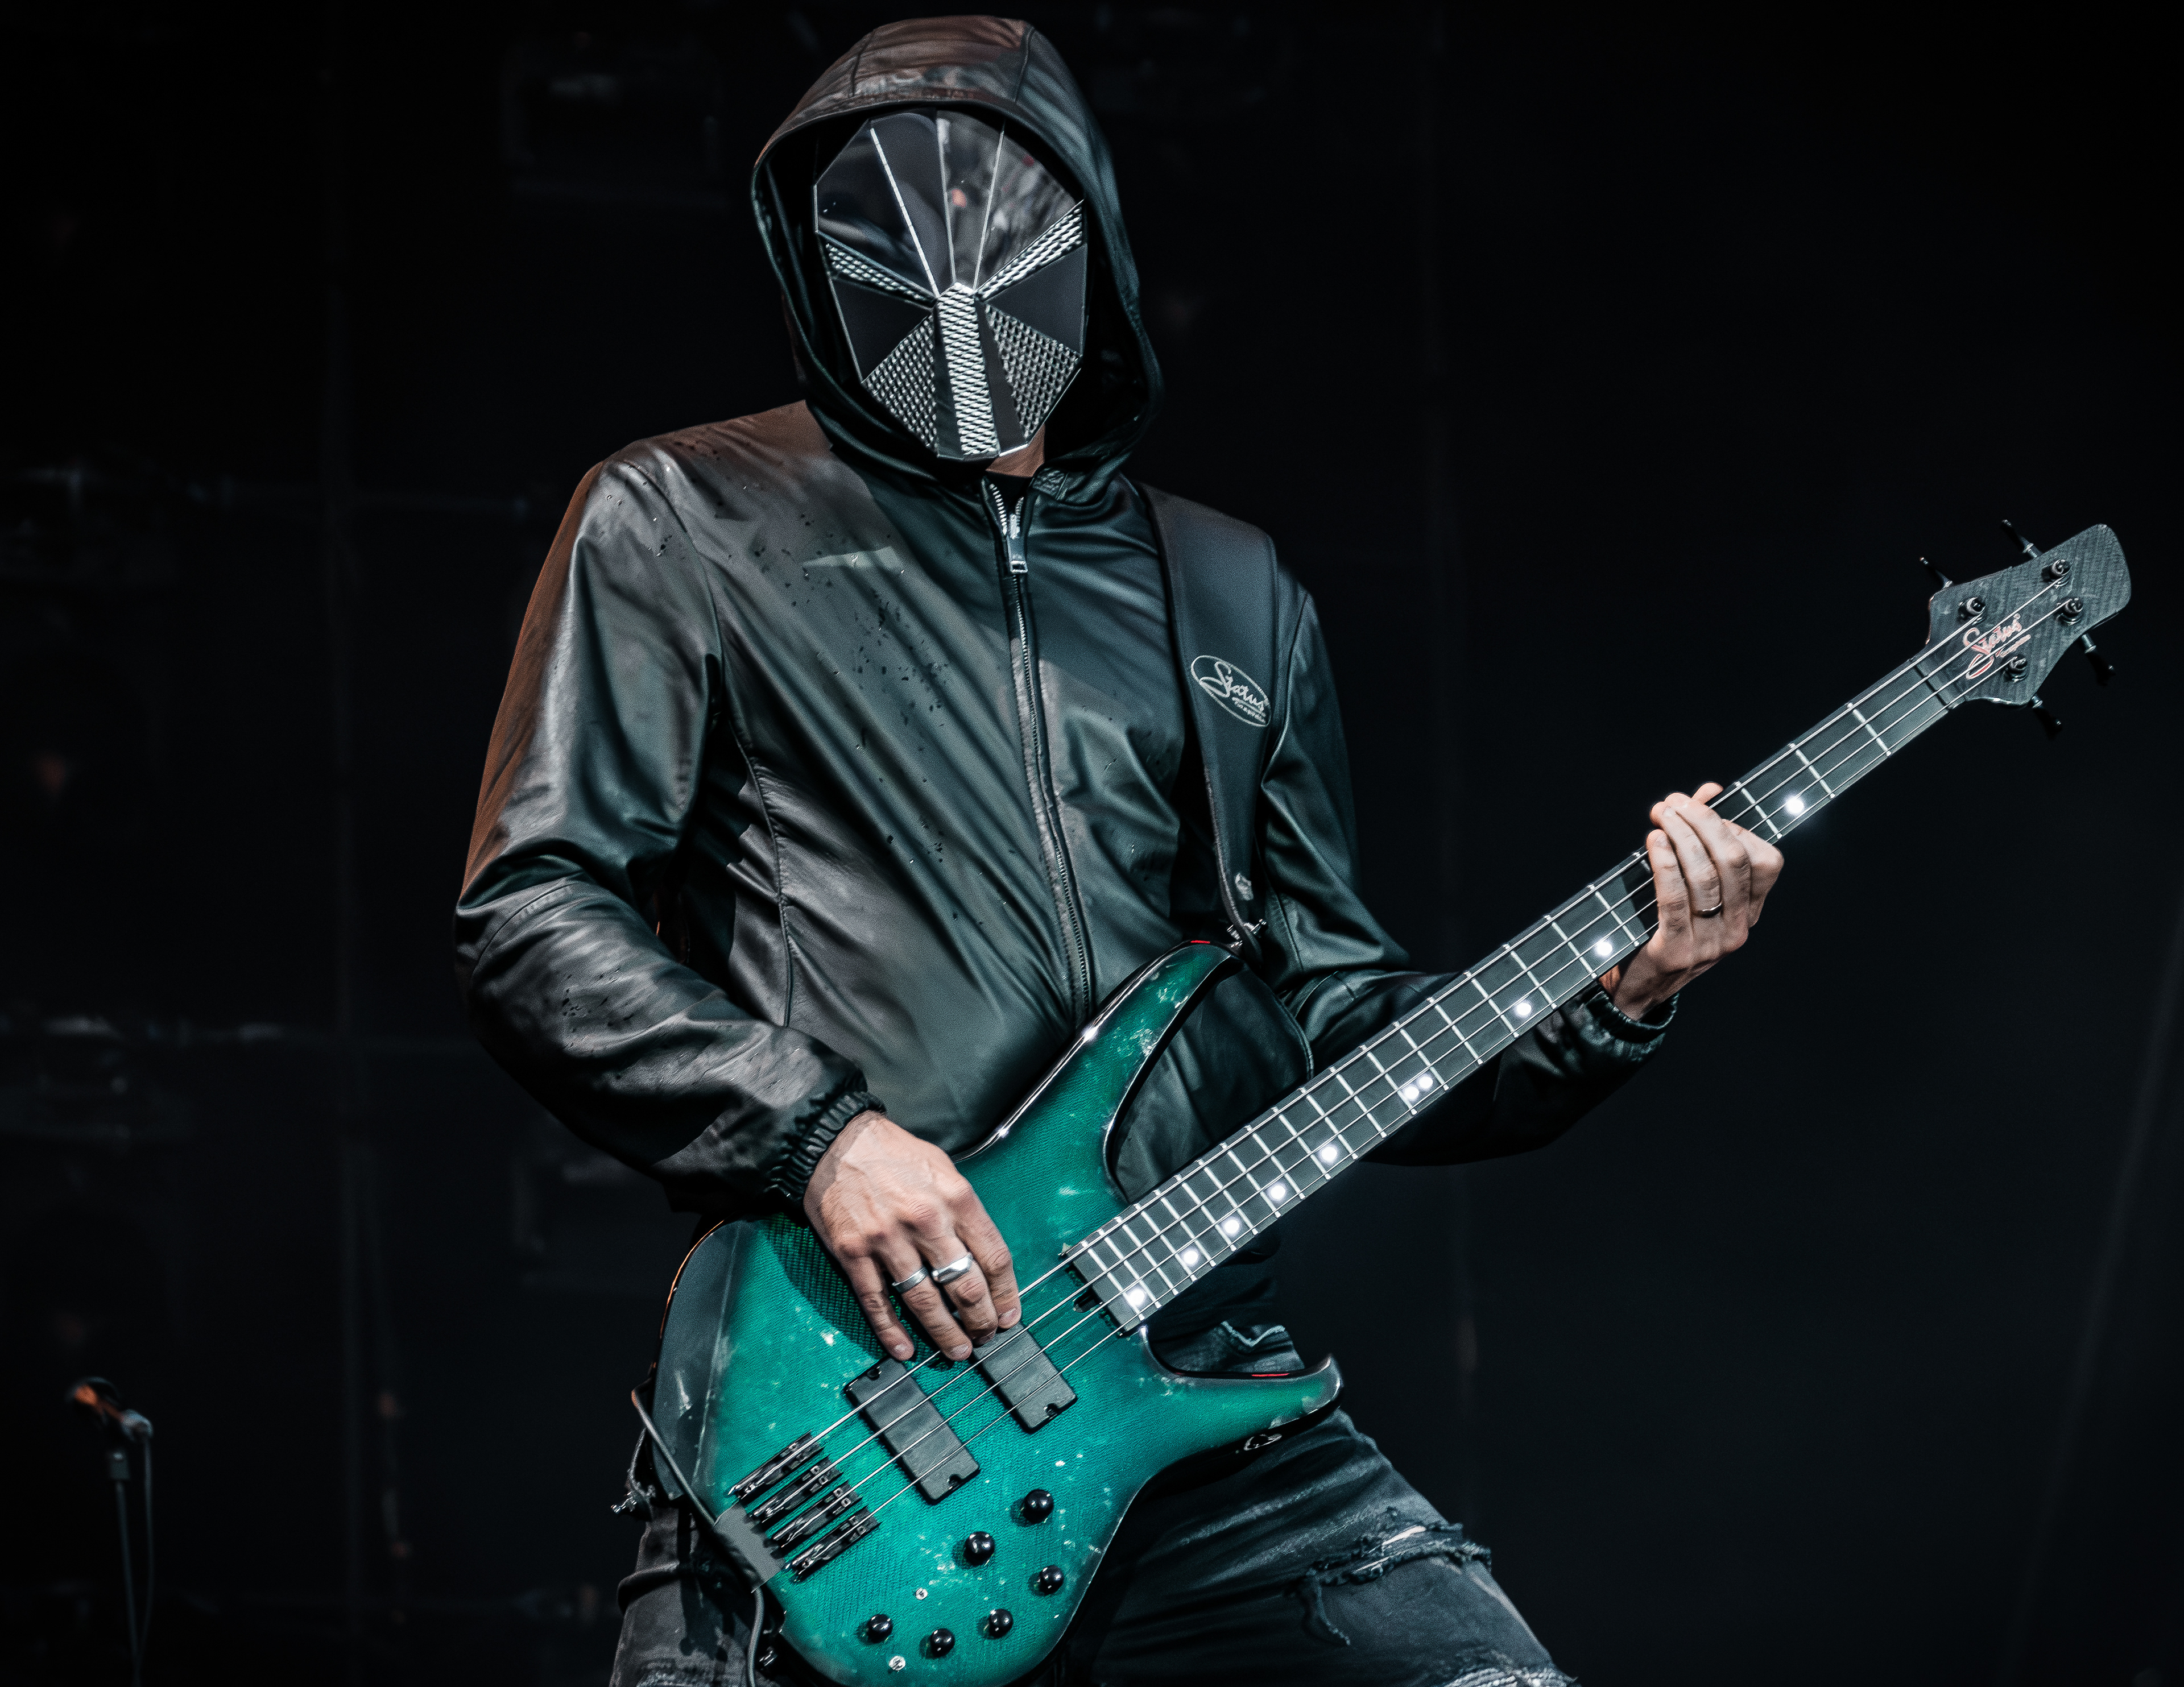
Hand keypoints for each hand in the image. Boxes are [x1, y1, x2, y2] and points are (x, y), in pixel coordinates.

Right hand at [803, 1110, 1020, 1362]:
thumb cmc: (893, 1154)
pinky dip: (892, 1331)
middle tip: (985, 1335)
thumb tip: (982, 1256)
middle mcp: (925, 1222)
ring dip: (944, 1333)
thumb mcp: (943, 1169)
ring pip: (924, 1301)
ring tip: (958, 1350)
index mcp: (955, 1199)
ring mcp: (887, 1241)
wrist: (836, 1142)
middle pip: (964, 1286)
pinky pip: (877, 1302)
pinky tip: (905, 1349)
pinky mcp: (854, 1254)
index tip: (1009, 1314)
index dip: (1006, 1293)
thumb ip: (964, 1211)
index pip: (993, 1257)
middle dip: (980, 1319)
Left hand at [1602, 782, 1784, 1020]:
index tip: (1701, 808)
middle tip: (1674, 803)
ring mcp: (1710, 944)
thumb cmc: (1660, 927)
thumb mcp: (1688, 887)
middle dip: (1704, 821)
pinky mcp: (1676, 951)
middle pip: (1734, 861)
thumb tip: (1711, 790)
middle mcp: (1737, 929)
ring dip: (1681, 835)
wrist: (1636, 990)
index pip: (1765, 861)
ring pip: (1705, 876)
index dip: (1735, 826)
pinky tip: (1653, 842)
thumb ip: (1701, 840)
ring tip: (1660, 814)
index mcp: (1748, 913)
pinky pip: (1675, 899)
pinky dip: (1664, 863)